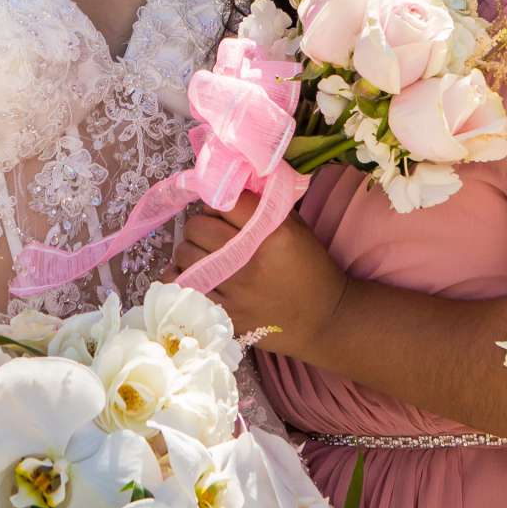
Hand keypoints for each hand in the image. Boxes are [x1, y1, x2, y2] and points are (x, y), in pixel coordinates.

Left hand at [170, 193, 345, 361]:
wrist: (325, 321)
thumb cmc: (310, 269)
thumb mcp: (296, 228)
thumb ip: (262, 205)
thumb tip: (226, 187)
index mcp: (273, 234)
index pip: (226, 201)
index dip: (220, 202)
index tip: (224, 212)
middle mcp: (250, 260)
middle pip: (197, 226)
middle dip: (201, 225)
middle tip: (212, 234)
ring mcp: (235, 290)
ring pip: (184, 253)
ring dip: (190, 250)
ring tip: (205, 256)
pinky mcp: (224, 314)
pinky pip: (181, 285)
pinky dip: (182, 276)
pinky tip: (194, 275)